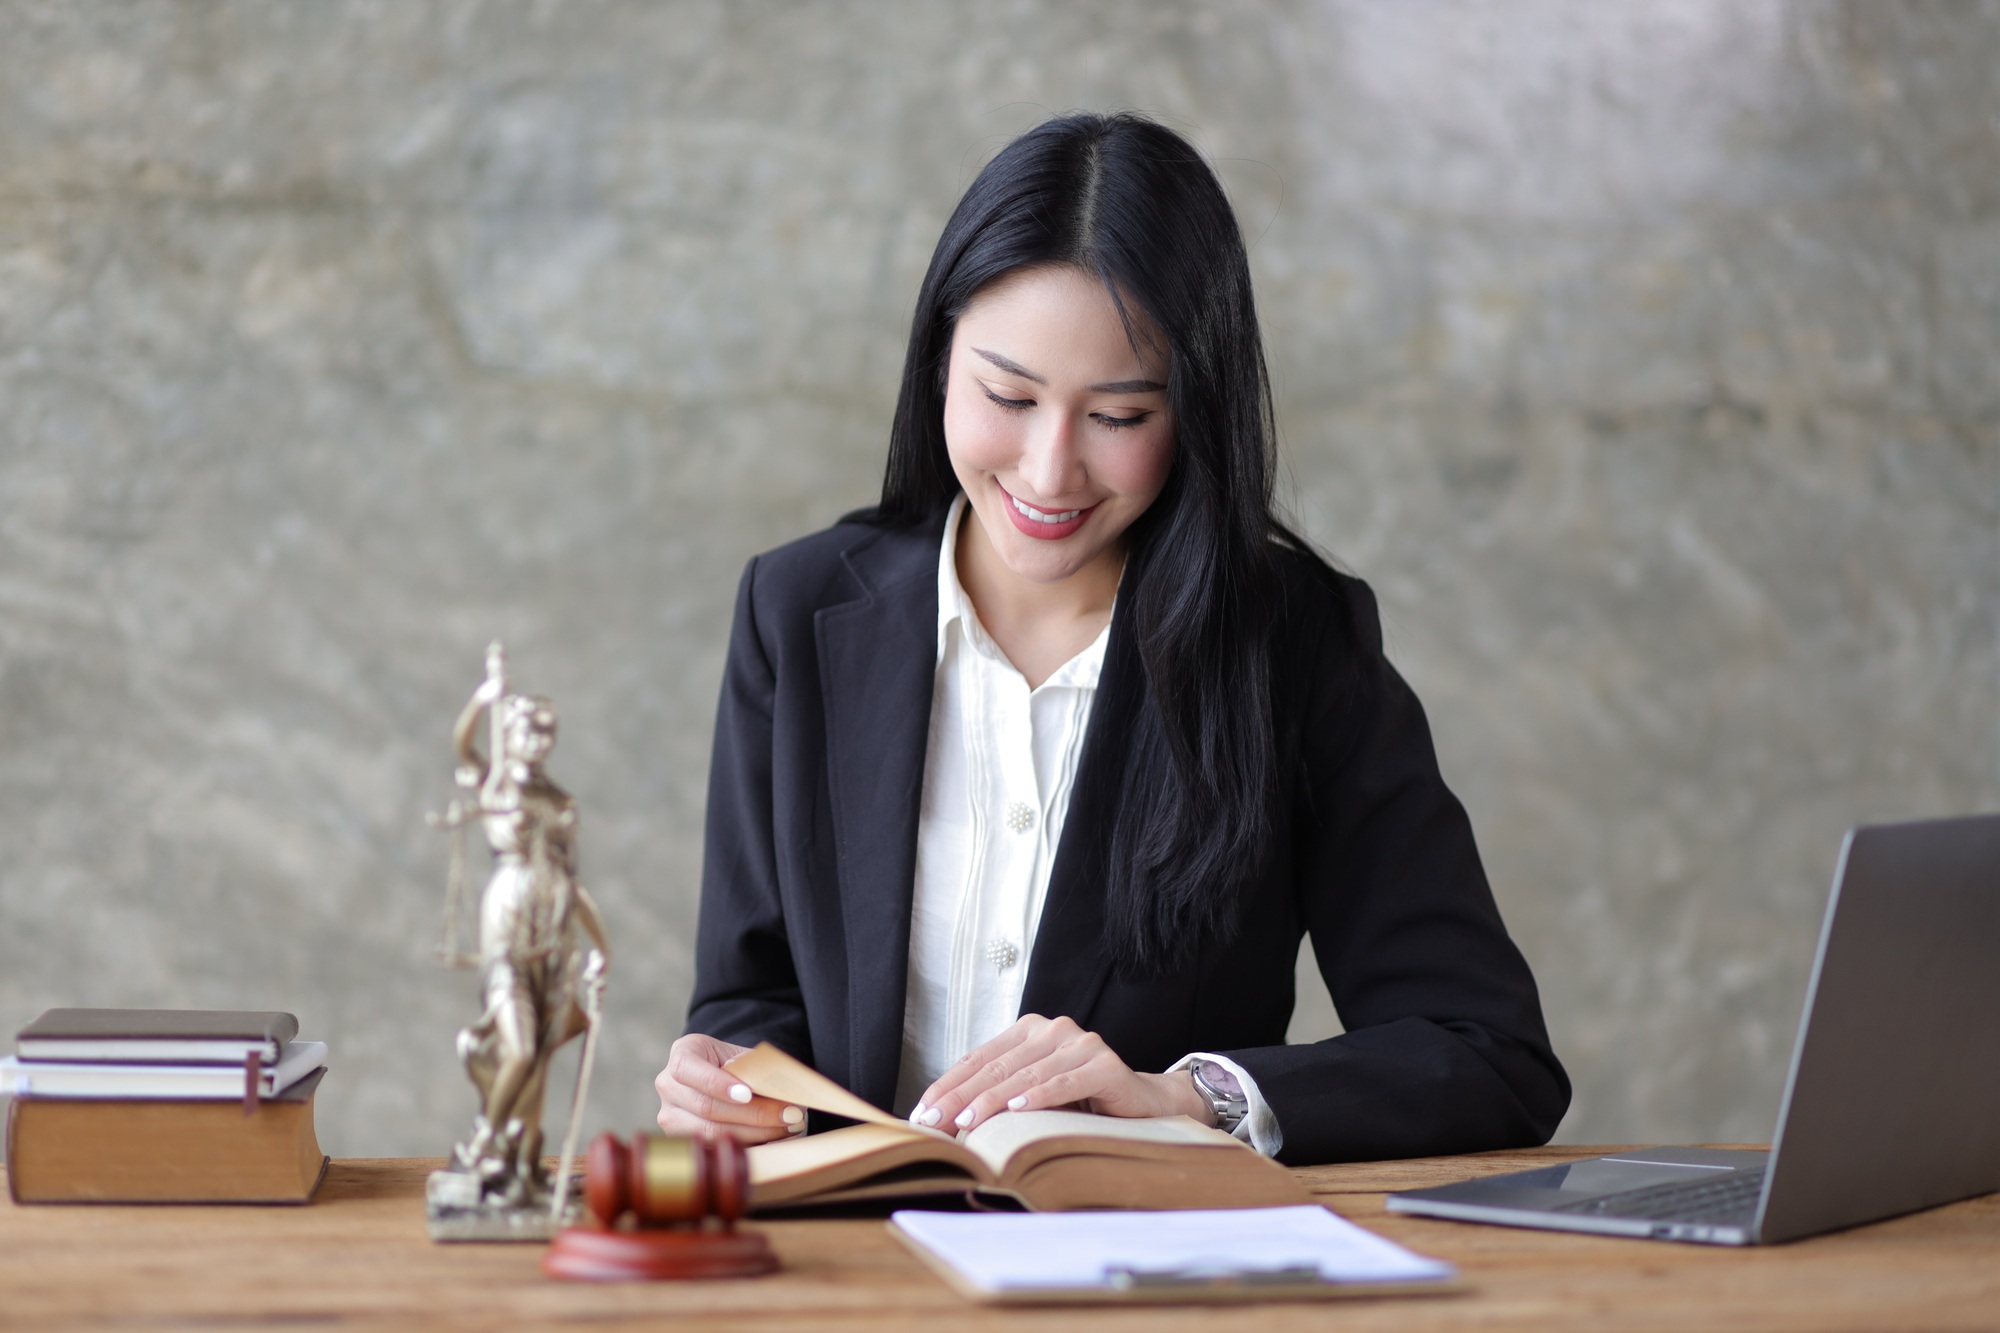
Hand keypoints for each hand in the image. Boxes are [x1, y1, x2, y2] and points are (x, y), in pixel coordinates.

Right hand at [655, 1033, 805, 1144]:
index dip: (718, 1085)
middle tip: (790, 1114)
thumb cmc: (736, 1065)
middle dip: (753, 1114)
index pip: (689, 1069)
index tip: (747, 1095)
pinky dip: (748, 1145)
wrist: (723, 1077)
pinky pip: (715, 1148)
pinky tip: (773, 1139)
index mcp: (682, 1054)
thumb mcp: (745, 1056)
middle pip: (706, 1107)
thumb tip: (779, 1089)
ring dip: (754, 1133)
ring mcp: (670, 1116)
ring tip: (788, 1127)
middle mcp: (669, 1086)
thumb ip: (757, 1069)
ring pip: (710, 1133)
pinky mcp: (683, 1140)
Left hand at [910, 1014, 1213, 1134]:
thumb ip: (998, 1099)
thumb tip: (943, 1121)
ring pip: (1025, 1075)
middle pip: (997, 1066)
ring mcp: (1081, 1043)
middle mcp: (1054, 1029)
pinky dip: (1038, 1096)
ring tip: (964, 1121)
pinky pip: (1064, 1082)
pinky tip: (1016, 1110)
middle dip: (960, 1096)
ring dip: (991, 1100)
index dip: (948, 1085)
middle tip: (933, 1122)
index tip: (921, 1113)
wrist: (1145, 1108)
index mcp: (1029, 1031)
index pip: (979, 1059)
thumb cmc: (1081, 1107)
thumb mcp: (1032, 1100)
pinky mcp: (1105, 1065)